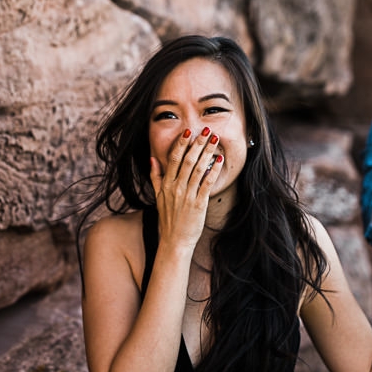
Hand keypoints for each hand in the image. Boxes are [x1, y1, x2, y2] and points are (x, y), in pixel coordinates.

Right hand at [153, 127, 222, 254]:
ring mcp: (187, 195)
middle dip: (197, 143)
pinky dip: (214, 170)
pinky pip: (207, 183)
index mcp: (166, 184)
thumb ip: (155, 177)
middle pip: (187, 160)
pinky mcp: (199, 203)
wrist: (174, 240)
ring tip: (214, 140)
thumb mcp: (158, 196)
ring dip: (207, 152)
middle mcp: (176, 187)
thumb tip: (152, 158)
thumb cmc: (168, 219)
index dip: (181, 144)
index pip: (173, 159)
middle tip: (206, 130)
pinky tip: (219, 160)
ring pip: (198, 168)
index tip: (188, 131)